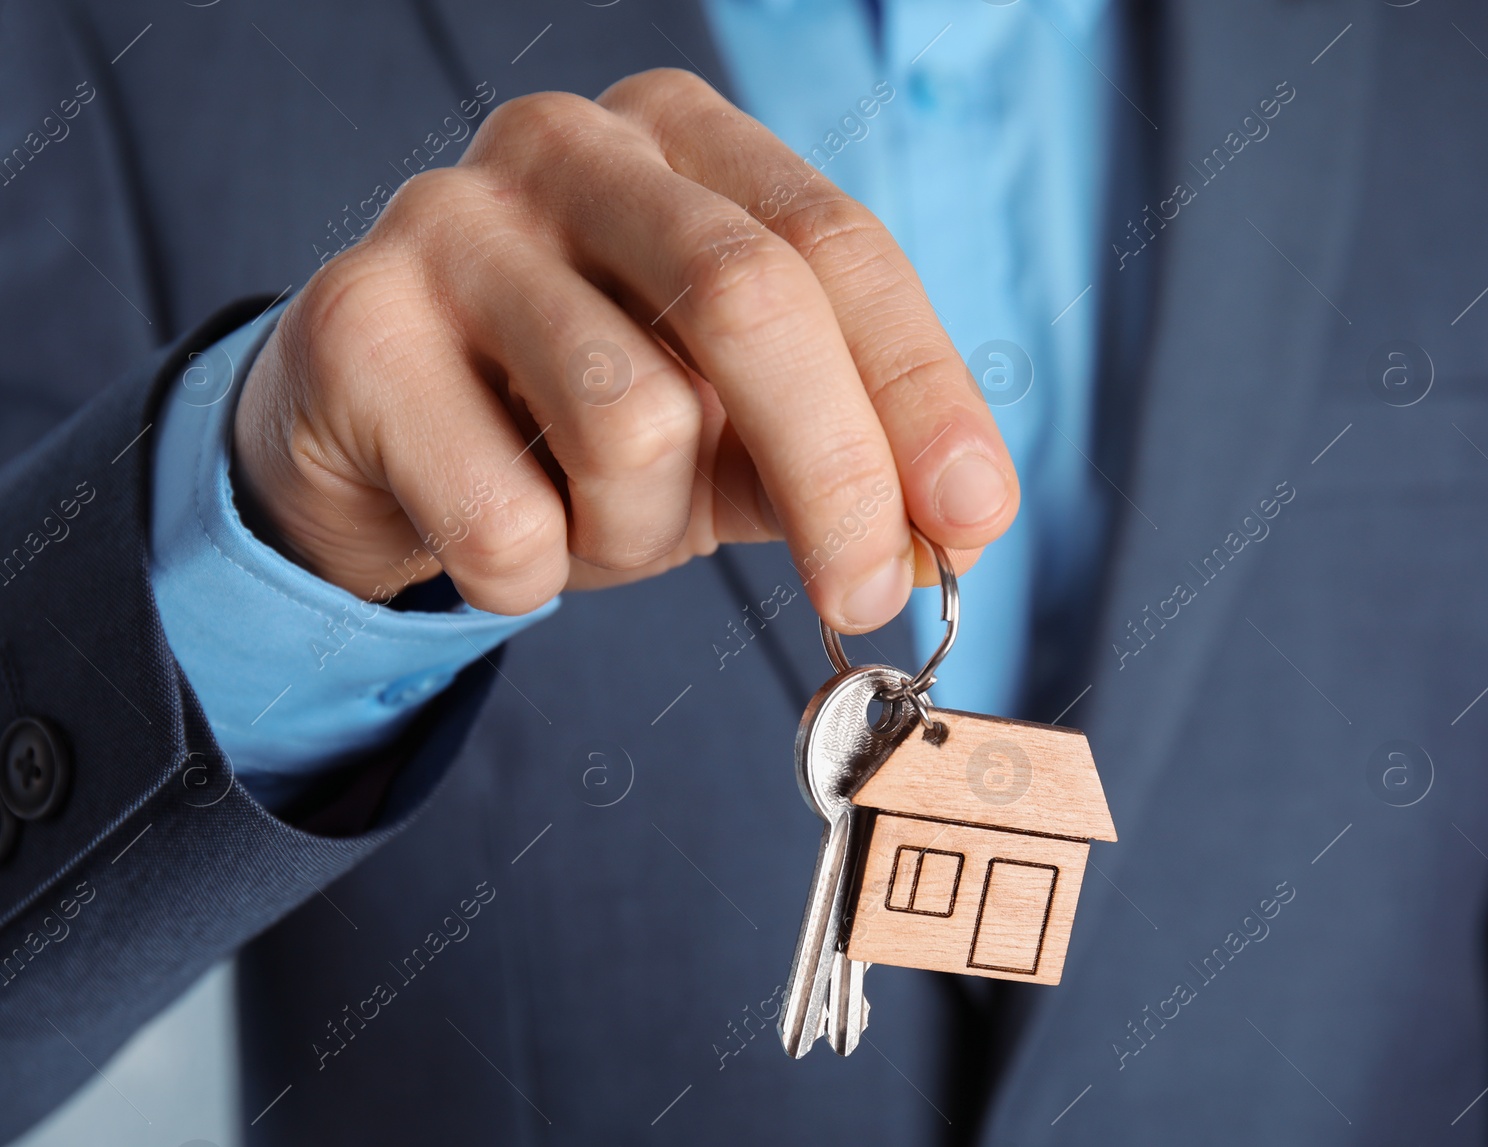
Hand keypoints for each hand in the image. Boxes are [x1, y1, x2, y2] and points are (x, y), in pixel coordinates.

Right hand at [234, 69, 1017, 632]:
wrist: (372, 439)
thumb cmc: (571, 422)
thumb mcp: (725, 425)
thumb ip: (836, 457)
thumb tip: (948, 533)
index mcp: (683, 140)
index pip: (838, 245)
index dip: (921, 390)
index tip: (975, 516)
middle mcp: (566, 146)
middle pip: (747, 297)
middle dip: (835, 471)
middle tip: (862, 595)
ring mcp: (445, 221)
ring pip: (629, 419)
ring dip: (641, 532)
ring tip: (598, 525)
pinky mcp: (353, 328)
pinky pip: (506, 518)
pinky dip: (535, 577)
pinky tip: (501, 535)